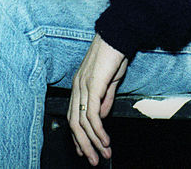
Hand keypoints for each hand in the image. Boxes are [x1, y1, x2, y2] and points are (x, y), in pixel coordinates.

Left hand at [68, 35, 127, 165]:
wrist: (117, 35)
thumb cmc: (114, 54)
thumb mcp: (110, 80)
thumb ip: (105, 98)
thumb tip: (102, 117)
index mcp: (79, 85)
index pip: (72, 116)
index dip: (77, 136)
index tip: (84, 151)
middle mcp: (77, 87)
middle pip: (74, 124)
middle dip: (83, 145)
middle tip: (93, 160)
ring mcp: (83, 86)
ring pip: (82, 122)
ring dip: (92, 142)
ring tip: (103, 154)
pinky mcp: (93, 86)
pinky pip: (92, 114)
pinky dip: (98, 130)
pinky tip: (105, 140)